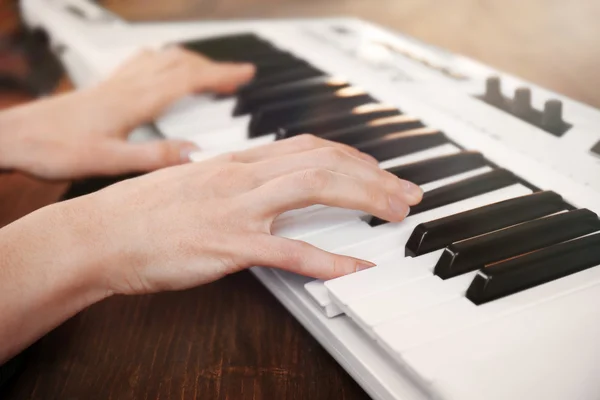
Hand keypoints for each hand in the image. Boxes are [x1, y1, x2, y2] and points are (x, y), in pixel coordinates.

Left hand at [0, 47, 254, 178]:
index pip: (188, 79)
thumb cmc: (54, 148)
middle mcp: (128, 85)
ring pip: (162, 59)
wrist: (13, 137)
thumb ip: (154, 157)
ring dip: (191, 61)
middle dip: (213, 67)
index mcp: (135, 101)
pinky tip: (163, 68)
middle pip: (180, 64)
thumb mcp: (109, 161)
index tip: (246, 72)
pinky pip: (142, 63)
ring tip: (210, 71)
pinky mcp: (104, 87)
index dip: (221, 74)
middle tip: (238, 75)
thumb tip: (195, 154)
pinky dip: (164, 61)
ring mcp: (115, 83)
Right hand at [65, 135, 422, 294]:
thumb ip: (235, 181)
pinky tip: (357, 269)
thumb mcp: (196, 183)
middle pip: (323, 161)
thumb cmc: (144, 212)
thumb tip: (268, 187)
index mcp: (237, 162)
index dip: (351, 156)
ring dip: (363, 199)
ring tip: (394, 215)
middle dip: (373, 175)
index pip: (309, 146)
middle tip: (405, 193)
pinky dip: (329, 260)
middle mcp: (242, 176)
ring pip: (314, 189)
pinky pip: (289, 250)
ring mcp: (237, 208)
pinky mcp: (228, 245)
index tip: (377, 171)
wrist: (100, 233)